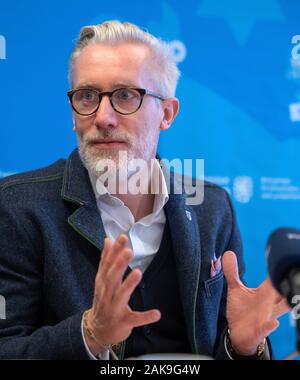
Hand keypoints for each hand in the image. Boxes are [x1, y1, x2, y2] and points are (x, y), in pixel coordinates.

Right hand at [85, 234, 160, 354]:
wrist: (97, 331)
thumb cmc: (103, 300)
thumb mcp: (102, 279)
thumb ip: (106, 260)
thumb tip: (108, 239)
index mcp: (103, 282)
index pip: (108, 264)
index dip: (114, 250)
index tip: (122, 237)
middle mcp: (107, 293)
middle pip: (112, 277)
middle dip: (120, 264)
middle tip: (129, 251)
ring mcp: (114, 308)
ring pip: (121, 295)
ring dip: (129, 284)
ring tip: (138, 272)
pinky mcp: (123, 322)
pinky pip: (135, 319)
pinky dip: (145, 317)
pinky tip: (157, 313)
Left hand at [222, 251, 289, 355]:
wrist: (238, 333)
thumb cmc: (241, 309)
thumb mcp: (235, 289)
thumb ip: (232, 272)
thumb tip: (228, 253)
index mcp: (264, 292)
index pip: (274, 279)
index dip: (276, 270)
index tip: (278, 259)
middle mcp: (268, 303)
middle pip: (280, 292)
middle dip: (283, 285)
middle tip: (283, 276)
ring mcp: (265, 317)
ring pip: (281, 310)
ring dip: (284, 305)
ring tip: (287, 299)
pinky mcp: (259, 330)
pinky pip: (267, 328)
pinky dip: (270, 326)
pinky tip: (273, 322)